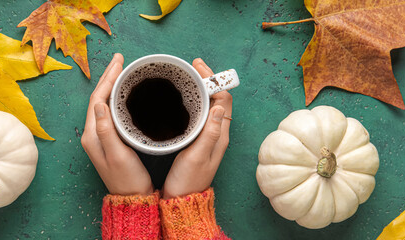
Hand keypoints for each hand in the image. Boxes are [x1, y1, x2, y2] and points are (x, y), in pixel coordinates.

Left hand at [81, 53, 153, 195]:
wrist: (132, 198)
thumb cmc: (127, 180)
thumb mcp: (117, 155)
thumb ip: (106, 130)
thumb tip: (100, 103)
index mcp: (92, 135)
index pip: (97, 99)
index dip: (107, 79)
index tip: (119, 62)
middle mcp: (93, 133)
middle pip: (99, 98)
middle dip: (109, 77)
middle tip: (121, 59)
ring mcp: (100, 136)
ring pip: (104, 103)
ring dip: (112, 85)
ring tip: (122, 70)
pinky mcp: (110, 139)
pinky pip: (110, 112)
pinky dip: (117, 98)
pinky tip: (126, 94)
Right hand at [162, 58, 232, 198]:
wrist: (181, 201)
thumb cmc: (188, 181)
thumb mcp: (197, 156)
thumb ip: (209, 132)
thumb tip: (219, 105)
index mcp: (219, 135)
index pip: (224, 99)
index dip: (214, 80)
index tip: (199, 67)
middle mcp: (217, 134)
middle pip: (218, 99)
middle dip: (208, 79)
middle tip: (193, 66)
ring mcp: (207, 137)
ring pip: (209, 105)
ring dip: (201, 88)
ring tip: (188, 76)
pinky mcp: (197, 141)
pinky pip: (200, 115)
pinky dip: (194, 102)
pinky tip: (182, 99)